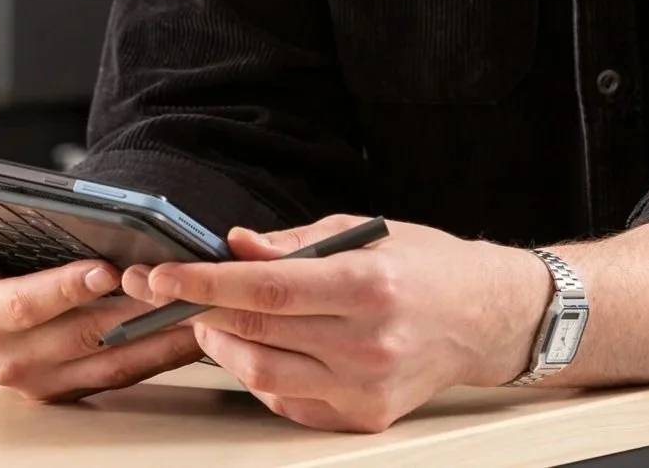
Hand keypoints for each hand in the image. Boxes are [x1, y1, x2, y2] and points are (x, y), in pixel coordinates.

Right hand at [0, 185, 201, 400]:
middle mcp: (11, 361)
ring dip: (160, 333)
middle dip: (129, 308)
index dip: (61, 290)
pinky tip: (200, 325)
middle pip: (80, 334)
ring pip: (114, 359)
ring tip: (202, 301)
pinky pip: (129, 372)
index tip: (102, 269)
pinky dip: (165, 350)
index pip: (23, 307)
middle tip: (172, 277)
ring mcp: (47, 379)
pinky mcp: (77, 386)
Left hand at [121, 213, 552, 431]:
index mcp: (368, 284)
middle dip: (203, 309)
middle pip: (258, 330)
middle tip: (175, 292)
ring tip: (215, 318)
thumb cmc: (428, 264)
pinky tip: (259, 347)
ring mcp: (365, 386)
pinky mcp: (364, 417)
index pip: (266, 286)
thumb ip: (297, 240)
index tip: (163, 276)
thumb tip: (237, 245)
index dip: (205, 281)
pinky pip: (289, 401)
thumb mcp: (366, 231)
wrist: (485, 316)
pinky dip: (261, 374)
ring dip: (225, 345)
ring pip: (263, 374)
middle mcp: (367, 341)